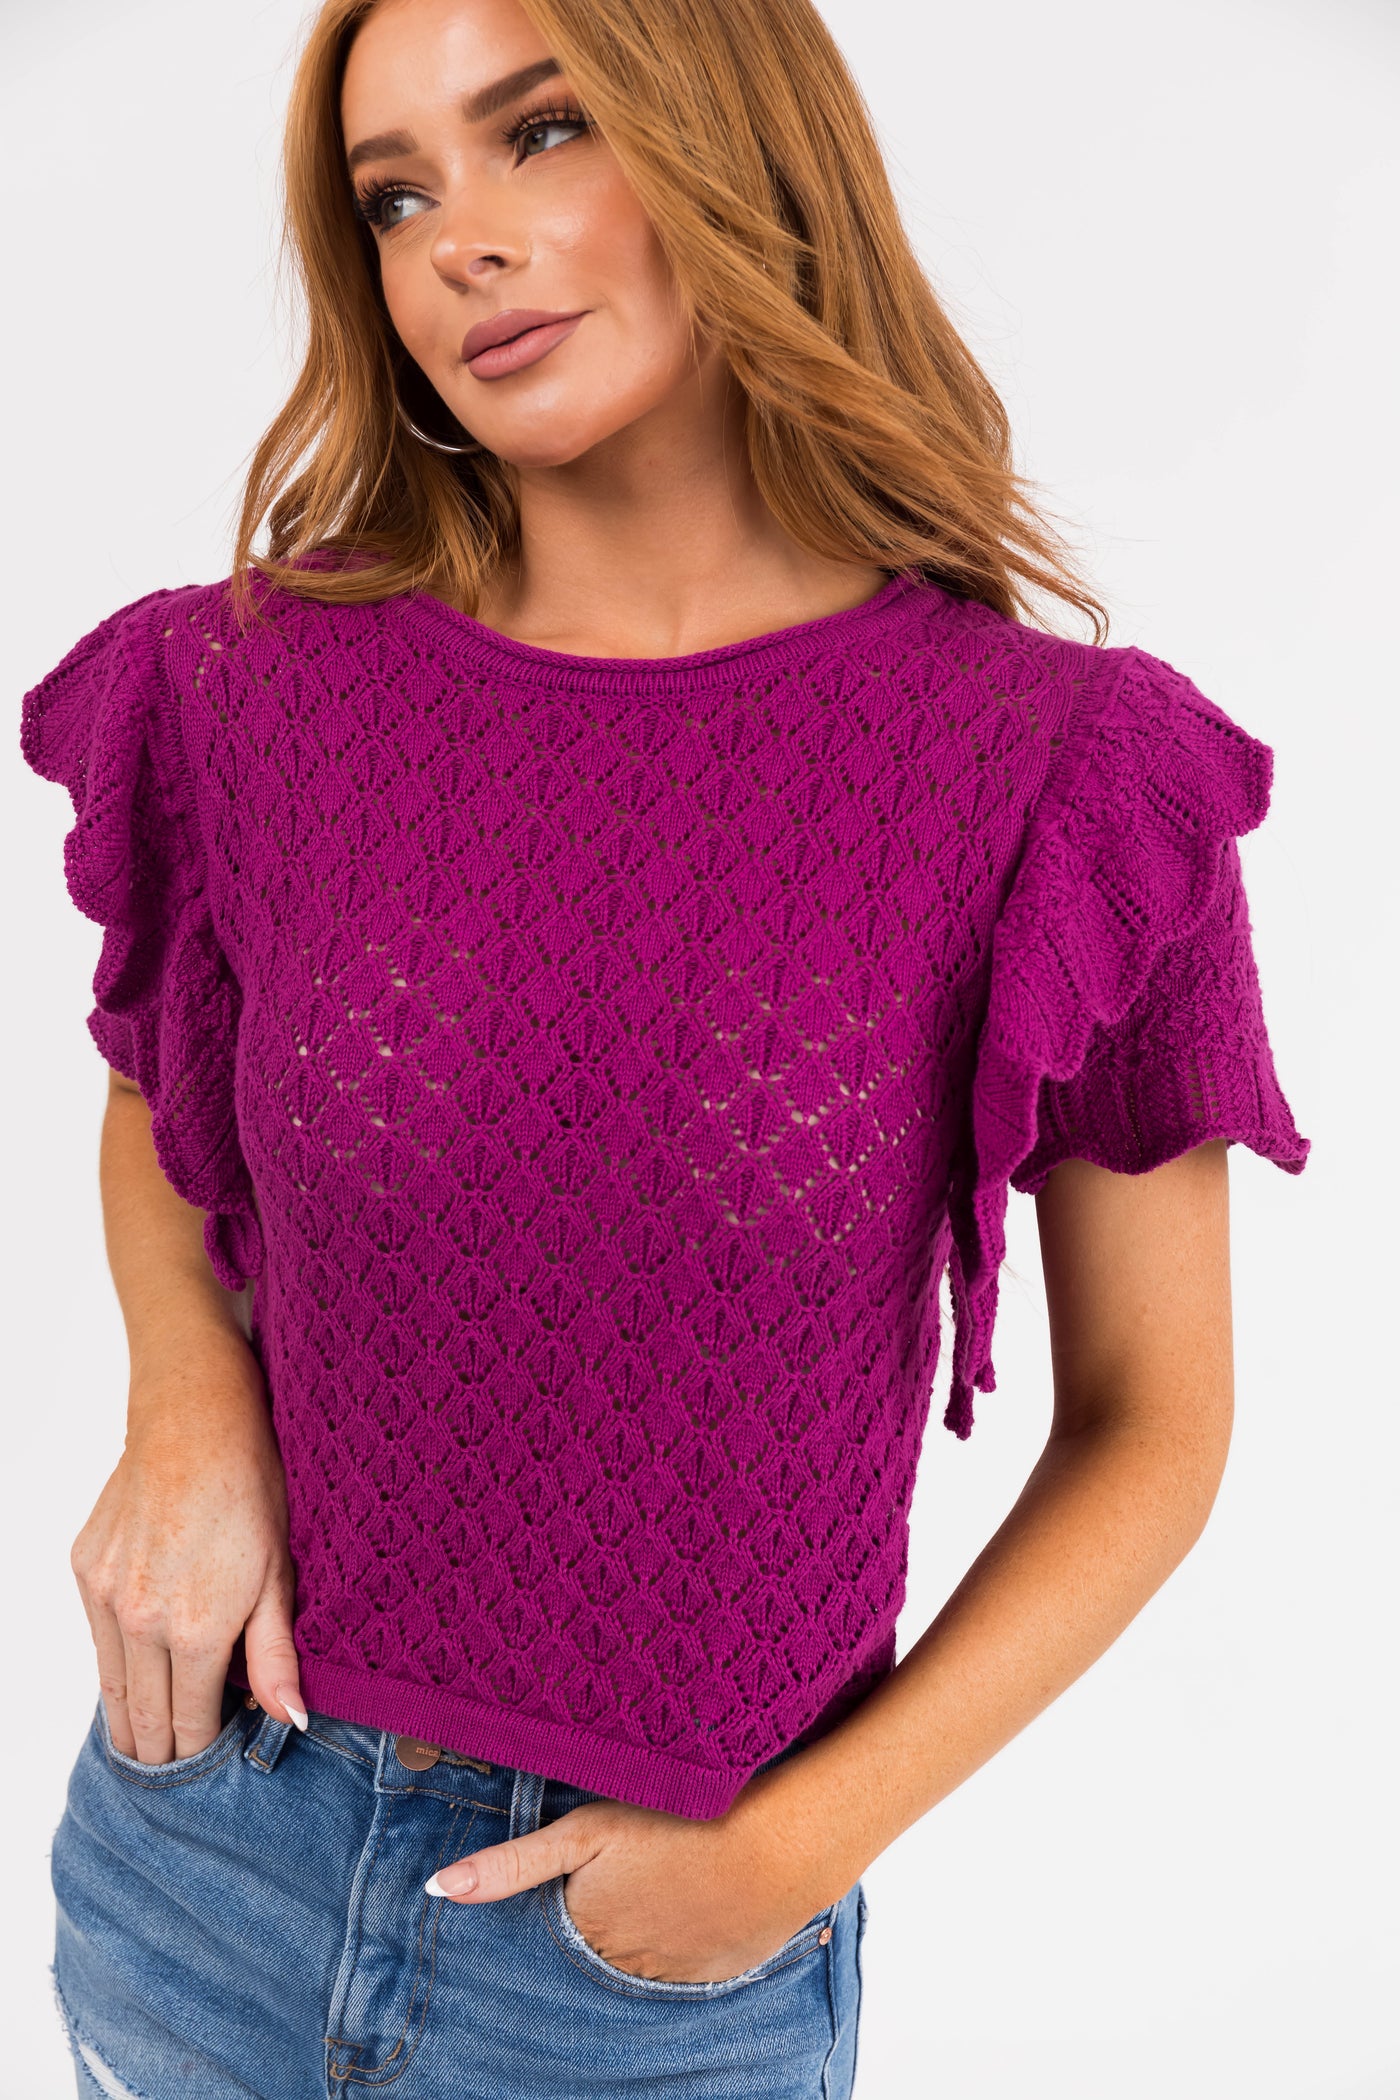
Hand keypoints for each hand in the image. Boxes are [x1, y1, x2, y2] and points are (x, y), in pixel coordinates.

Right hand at [72, 1332, 308, 1762]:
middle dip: (161, 1751)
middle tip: (176, 1773)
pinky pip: (97, 1639)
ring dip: (129, 1719)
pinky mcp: (85, 1568)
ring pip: (110, 1685)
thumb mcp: (281, 1574)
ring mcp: (105, 1594)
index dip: (202, 1752)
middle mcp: (139, 1620)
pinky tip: (133, 1676)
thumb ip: (276, 1655)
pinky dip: (114, 1665)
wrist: (195, 1419)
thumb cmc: (251, 1488)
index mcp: (195, 1629)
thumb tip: (291, 1721)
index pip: (189, 1724)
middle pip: (142, 1717)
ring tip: (148, 1745)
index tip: (213, 1766)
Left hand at [423, 1765, 833, 1984]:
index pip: (559, 1924)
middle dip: (608, 1913)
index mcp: (588, 1926)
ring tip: (673, 1877)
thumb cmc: (681, 1822)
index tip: (590, 1867)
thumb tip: (438, 1889)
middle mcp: (625, 1964)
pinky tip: (706, 1897)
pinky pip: (692, 1964)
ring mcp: (676, 1974)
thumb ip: (513, 1864)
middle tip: (639, 1867)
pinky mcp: (722, 1972)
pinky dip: (692, 1935)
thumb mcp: (586, 1830)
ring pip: (646, 1955)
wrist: (782, 1845)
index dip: (572, 1891)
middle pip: (601, 1942)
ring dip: (650, 1925)